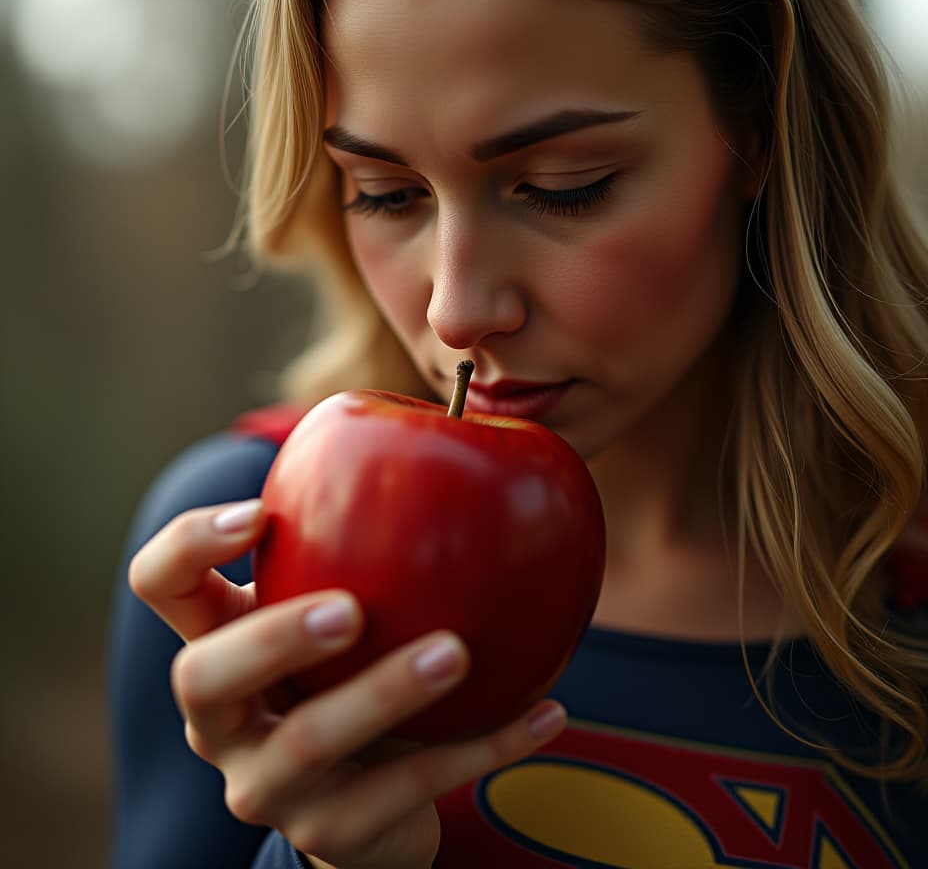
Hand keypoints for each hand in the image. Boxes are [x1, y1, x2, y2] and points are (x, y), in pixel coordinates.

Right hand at [129, 499, 566, 868]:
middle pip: (204, 677)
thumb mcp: (343, 606)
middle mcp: (223, 717)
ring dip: (384, 694)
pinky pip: (408, 794)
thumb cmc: (353, 670)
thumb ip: (359, 542)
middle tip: (351, 610)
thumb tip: (456, 422)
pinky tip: (550, 713)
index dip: (189, 547)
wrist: (368, 800)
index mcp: (219, 640)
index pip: (162, 584)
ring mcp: (267, 784)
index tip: (256, 513)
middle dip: (272, 639)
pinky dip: (484, 748)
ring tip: (456, 653)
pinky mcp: (330, 836)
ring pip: (306, 745)